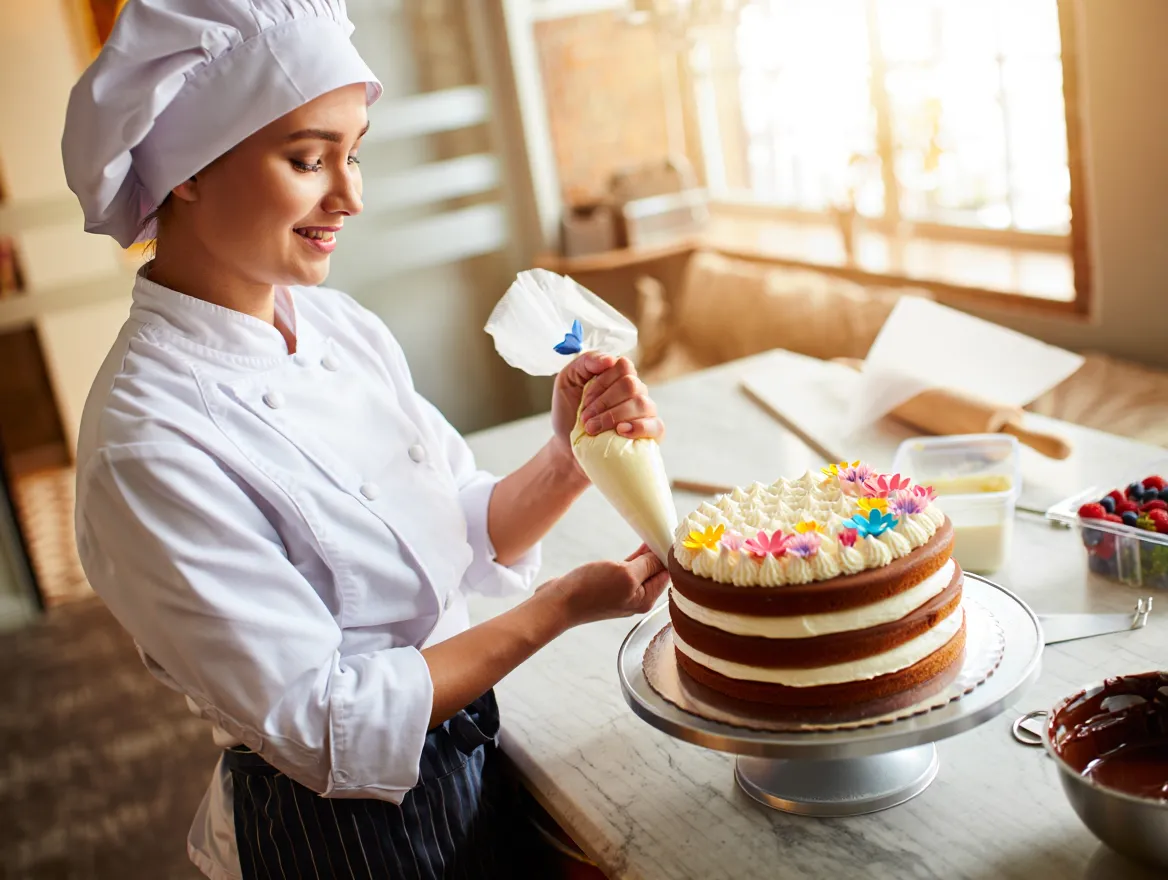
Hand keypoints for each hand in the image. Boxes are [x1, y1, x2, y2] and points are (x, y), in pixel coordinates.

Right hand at [539, 544, 669, 627]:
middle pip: (656, 572)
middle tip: (661, 529)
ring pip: (642, 570)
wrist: (558, 603)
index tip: (669, 534)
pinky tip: (638, 548)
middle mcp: (637, 598)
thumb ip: (647, 565)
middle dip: (660, 552)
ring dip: (647, 554)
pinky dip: (634, 559)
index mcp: (646, 599)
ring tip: (652, 534)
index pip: (667, 573)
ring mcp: (623, 593)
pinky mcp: (609, 587)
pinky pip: (628, 570)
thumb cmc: (590, 591)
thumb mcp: (625, 574)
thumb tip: (662, 554)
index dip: (669, 553)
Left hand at [550, 352, 663, 456]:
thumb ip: (585, 362)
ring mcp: (645, 413)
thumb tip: (609, 360)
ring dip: (613, 417)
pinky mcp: (650, 435)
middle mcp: (636, 392)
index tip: (585, 400)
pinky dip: (639, 428)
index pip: (624, 366)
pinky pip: (656, 426)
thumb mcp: (566, 381)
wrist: (568, 448)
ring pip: (642, 404)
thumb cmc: (569, 414)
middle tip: (585, 418)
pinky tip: (621, 431)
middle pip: (632, 385)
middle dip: (604, 403)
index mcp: (619, 376)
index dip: (602, 383)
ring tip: (593, 429)